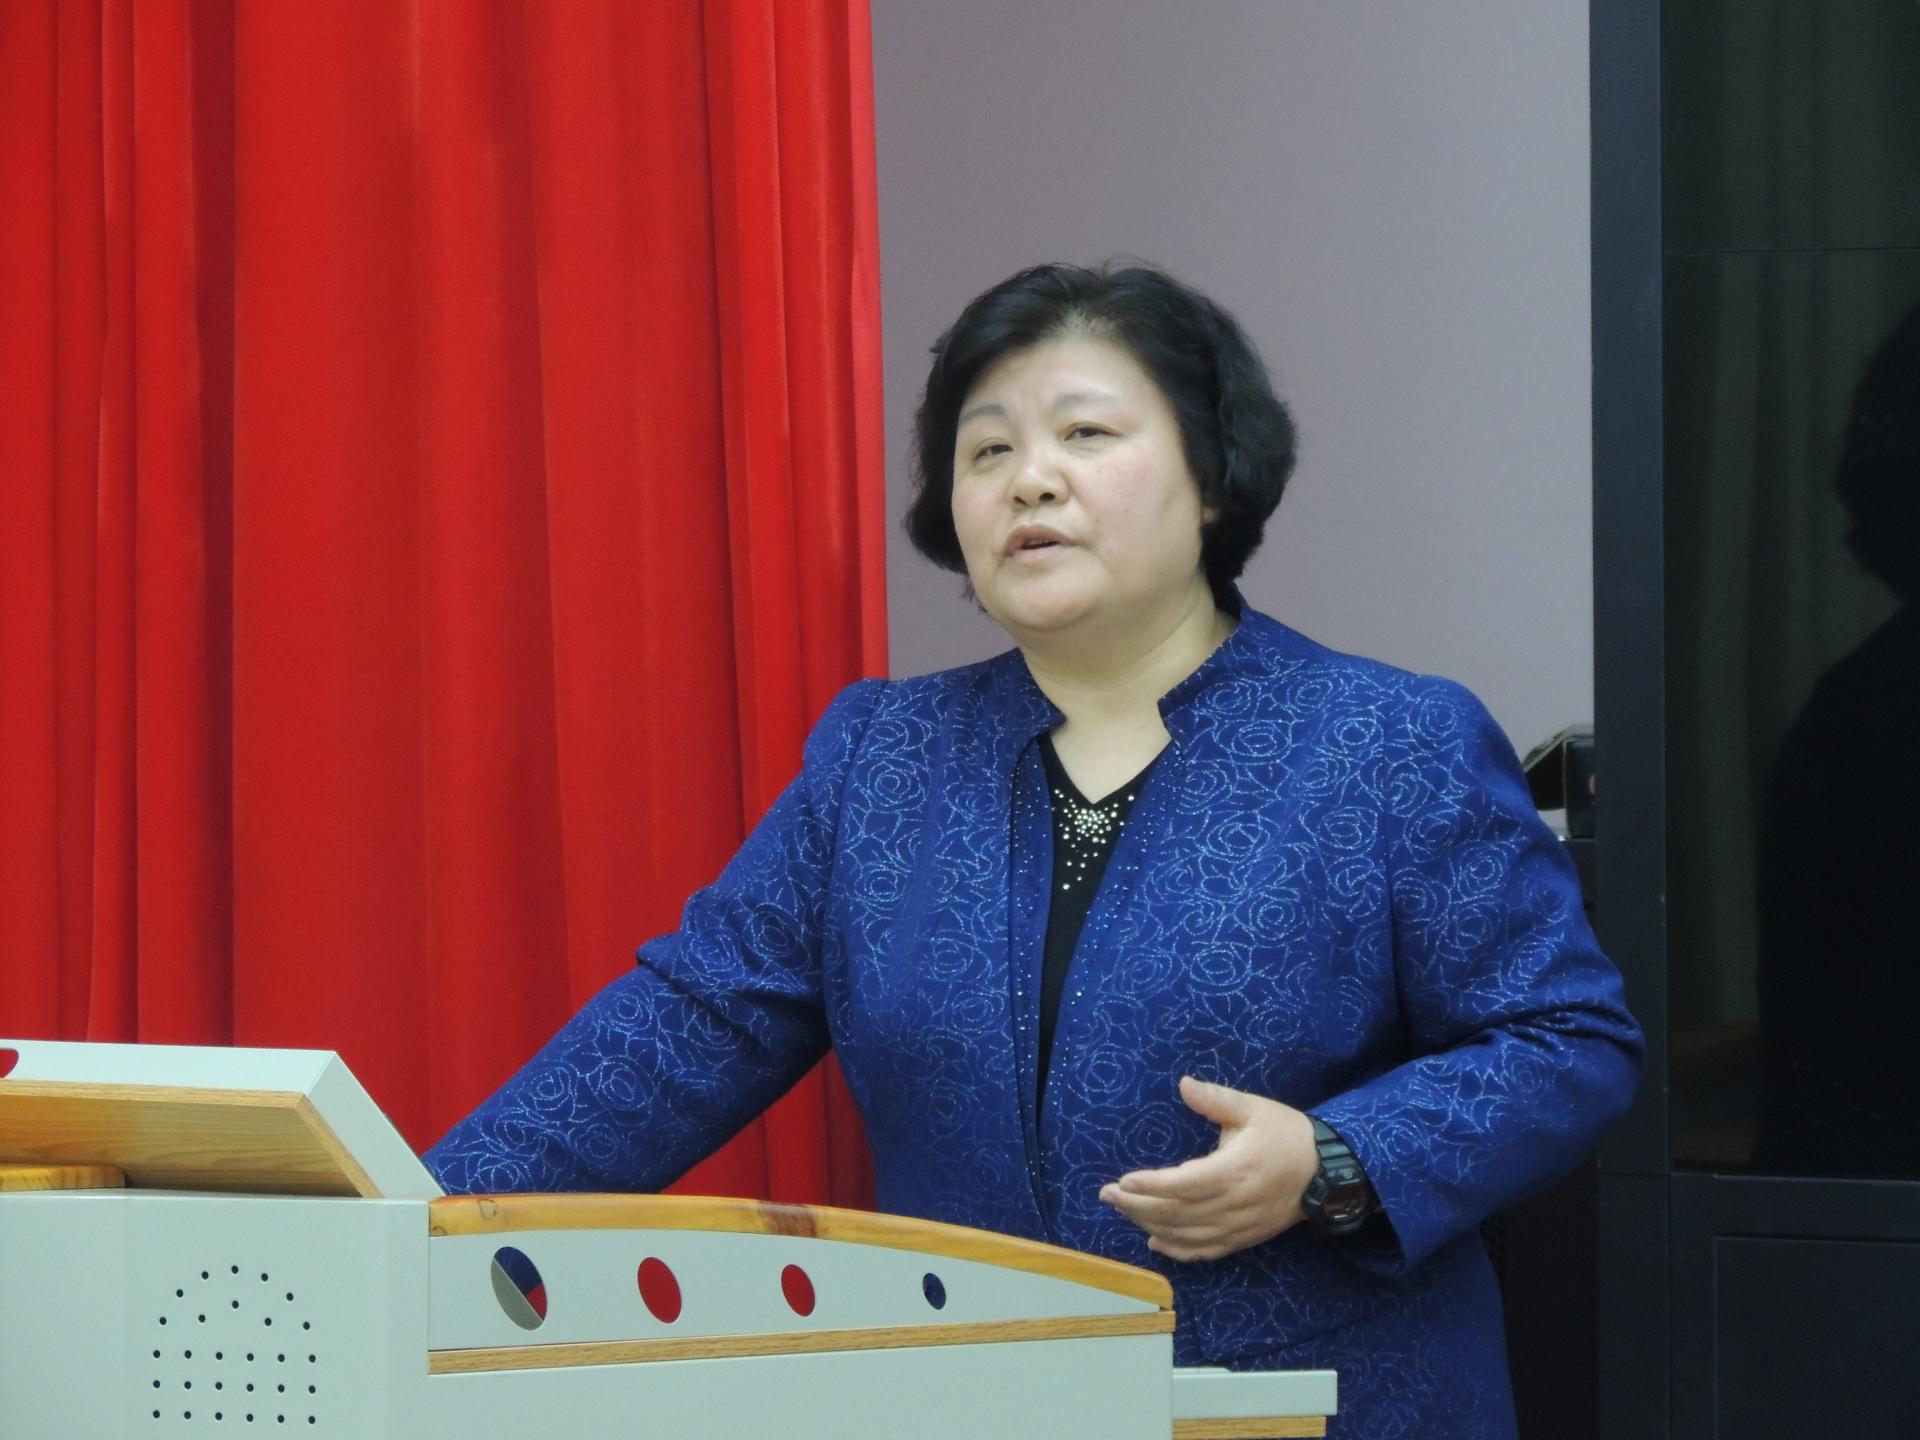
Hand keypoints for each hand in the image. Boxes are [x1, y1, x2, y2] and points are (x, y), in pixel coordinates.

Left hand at [1097, 1075, 1319, 1261]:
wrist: (1328, 1172)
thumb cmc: (1287, 1134)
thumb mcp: (1253, 1109)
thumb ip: (1216, 1100)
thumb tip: (1183, 1083)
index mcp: (1236, 1170)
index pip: (1186, 1183)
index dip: (1153, 1185)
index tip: (1123, 1180)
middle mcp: (1235, 1204)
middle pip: (1178, 1213)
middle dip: (1138, 1206)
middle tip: (1107, 1194)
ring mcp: (1240, 1226)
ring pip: (1187, 1235)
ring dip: (1150, 1225)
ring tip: (1123, 1210)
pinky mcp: (1245, 1238)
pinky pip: (1206, 1251)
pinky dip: (1178, 1250)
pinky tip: (1154, 1241)